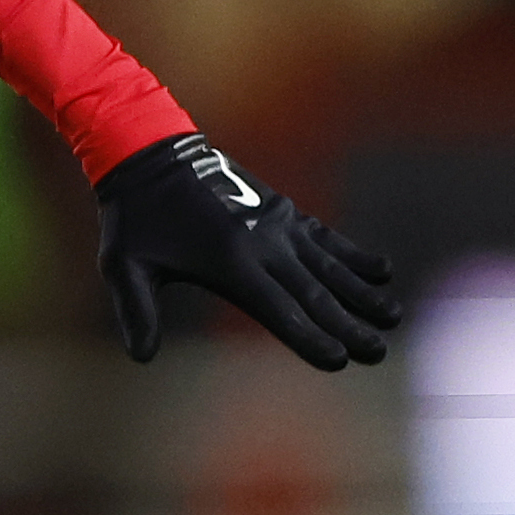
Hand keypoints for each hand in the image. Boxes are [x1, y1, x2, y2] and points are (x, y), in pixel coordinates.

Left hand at [94, 130, 400, 370]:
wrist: (151, 154)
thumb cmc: (134, 218)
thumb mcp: (122, 265)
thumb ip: (136, 310)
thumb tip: (142, 357)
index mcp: (229, 263)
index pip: (277, 309)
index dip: (308, 336)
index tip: (338, 360)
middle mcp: (262, 243)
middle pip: (313, 293)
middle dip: (347, 325)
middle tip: (378, 353)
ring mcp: (277, 223)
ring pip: (328, 265)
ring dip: (361, 292)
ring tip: (392, 316)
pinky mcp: (283, 210)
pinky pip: (325, 237)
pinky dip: (353, 254)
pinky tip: (383, 270)